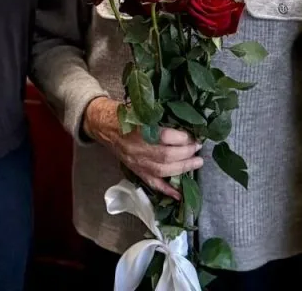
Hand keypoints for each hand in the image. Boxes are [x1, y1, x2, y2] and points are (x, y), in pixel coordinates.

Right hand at [83, 97, 202, 198]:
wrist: (103, 125)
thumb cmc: (124, 113)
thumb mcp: (140, 108)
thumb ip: (158, 115)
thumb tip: (185, 121)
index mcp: (137, 128)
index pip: (164, 136)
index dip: (182, 138)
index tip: (193, 135)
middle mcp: (137, 148)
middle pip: (165, 156)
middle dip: (186, 153)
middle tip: (198, 148)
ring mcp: (136, 162)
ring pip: (162, 170)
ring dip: (182, 168)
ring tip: (196, 163)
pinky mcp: (136, 171)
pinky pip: (152, 183)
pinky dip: (167, 190)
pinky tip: (180, 194)